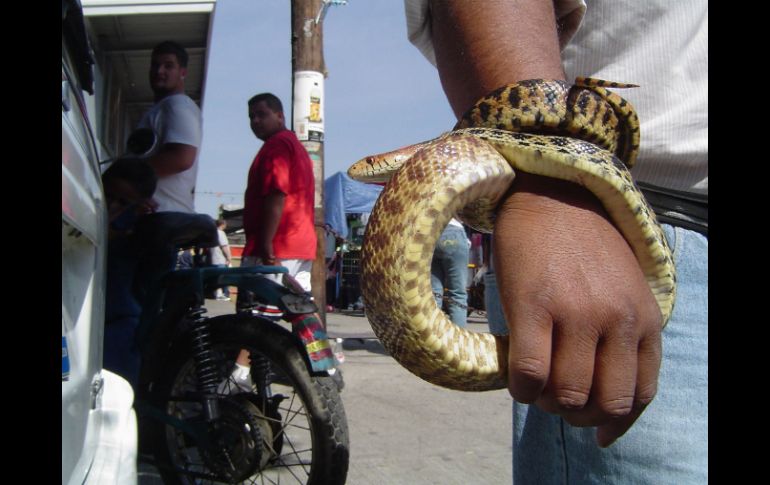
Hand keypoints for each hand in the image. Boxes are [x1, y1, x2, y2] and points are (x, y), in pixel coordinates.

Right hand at [493, 173, 661, 446]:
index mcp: (644, 317)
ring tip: (536, 388)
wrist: (550, 194)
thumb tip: (598, 384)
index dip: (618, 422)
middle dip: (580, 415)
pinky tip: (516, 378)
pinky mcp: (533, 306)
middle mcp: (617, 319)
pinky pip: (530, 374)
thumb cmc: (582, 246)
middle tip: (559, 404)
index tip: (599, 431)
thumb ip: (621, 332)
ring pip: (567, 394)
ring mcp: (576, 312)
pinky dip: (522, 389)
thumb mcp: (623, 288)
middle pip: (604, 402)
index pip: (640, 393)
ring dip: (548, 404)